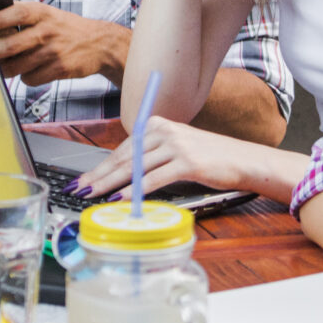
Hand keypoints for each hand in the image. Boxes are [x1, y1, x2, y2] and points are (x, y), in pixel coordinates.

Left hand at [0, 1, 129, 85]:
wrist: (100, 43)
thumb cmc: (66, 28)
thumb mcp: (47, 14)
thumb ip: (21, 17)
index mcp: (41, 12)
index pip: (16, 13)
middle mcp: (47, 30)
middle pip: (12, 44)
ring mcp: (53, 51)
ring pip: (17, 67)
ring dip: (6, 69)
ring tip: (6, 64)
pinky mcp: (59, 69)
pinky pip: (30, 79)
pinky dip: (26, 77)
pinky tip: (32, 70)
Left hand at [71, 117, 246, 198]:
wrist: (242, 160)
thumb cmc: (209, 158)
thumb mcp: (176, 149)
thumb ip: (151, 156)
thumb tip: (121, 175)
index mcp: (158, 124)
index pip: (123, 148)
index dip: (101, 165)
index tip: (84, 178)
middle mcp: (165, 131)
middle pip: (124, 157)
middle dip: (99, 175)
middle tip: (79, 188)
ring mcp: (176, 145)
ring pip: (135, 168)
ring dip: (110, 184)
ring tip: (93, 195)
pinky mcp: (187, 162)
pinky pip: (154, 178)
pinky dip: (135, 190)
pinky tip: (122, 198)